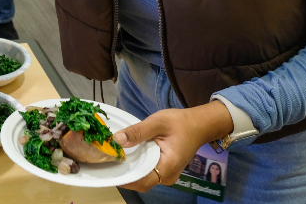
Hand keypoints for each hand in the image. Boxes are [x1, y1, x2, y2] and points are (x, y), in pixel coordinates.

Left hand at [114, 101, 233, 191]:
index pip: (141, 181)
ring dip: (128, 170)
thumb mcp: (158, 122)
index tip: (108, 167)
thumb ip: (137, 132)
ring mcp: (165, 175)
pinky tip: (125, 156)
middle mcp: (166, 176)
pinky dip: (135, 166)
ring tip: (113, 157)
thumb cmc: (181, 123)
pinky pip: (146, 172)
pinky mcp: (163, 170)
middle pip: (139, 182)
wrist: (199, 125)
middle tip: (106, 160)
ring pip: (142, 178)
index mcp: (167, 167)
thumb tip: (116, 140)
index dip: (123, 177)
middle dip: (122, 173)